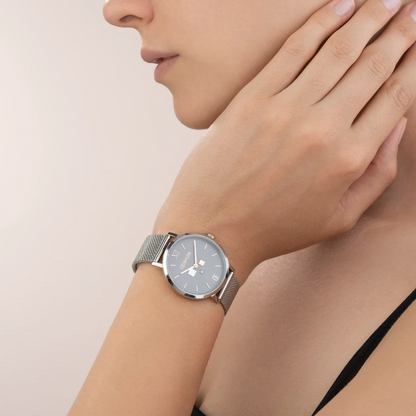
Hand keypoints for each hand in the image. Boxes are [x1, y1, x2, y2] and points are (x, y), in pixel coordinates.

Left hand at [154, 0, 414, 285]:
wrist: (212, 229)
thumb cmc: (275, 228)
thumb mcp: (338, 218)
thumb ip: (376, 174)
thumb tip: (395, 125)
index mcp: (348, 160)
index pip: (395, 96)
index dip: (413, 62)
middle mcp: (322, 128)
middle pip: (373, 65)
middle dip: (400, 31)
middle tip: (411, 8)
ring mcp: (285, 110)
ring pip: (338, 49)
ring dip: (368, 16)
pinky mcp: (252, 99)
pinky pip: (293, 49)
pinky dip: (320, 22)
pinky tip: (340, 4)